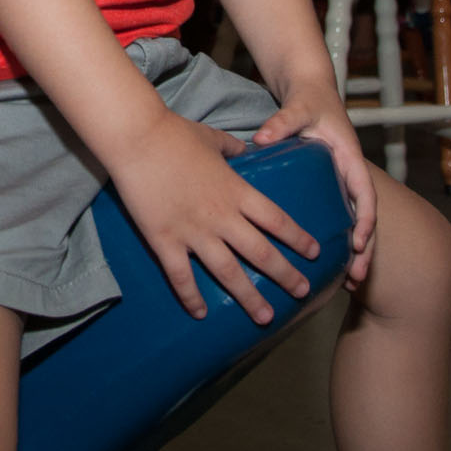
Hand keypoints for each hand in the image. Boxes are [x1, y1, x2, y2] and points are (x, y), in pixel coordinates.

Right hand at [107, 110, 319, 324]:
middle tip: (303, 292)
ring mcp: (193, 232)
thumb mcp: (212, 138)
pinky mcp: (164, 240)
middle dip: (285, 275)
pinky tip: (201, 315)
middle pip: (261, 253)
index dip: (298, 238)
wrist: (136, 138)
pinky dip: (191, 298)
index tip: (314, 252)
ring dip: (249, 297)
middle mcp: (221, 216)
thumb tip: (246, 150)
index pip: (277, 220)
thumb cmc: (174, 133)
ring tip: (266, 317)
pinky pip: (182, 276)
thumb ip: (233, 148)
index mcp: (236, 191)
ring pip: (228, 273)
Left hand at [252, 80, 377, 287]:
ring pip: (353, 222)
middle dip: (365, 250)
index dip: (366, 220)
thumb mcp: (298, 108)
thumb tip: (261, 138)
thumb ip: (281, 122)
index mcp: (350, 158)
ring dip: (355, 253)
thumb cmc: (309, 99)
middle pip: (365, 218)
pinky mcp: (328, 187)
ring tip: (349, 284)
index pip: (366, 193)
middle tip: (357, 279)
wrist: (310, 90)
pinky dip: (338, 240)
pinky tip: (328, 264)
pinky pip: (338, 216)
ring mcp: (340, 183)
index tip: (360, 243)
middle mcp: (349, 174)